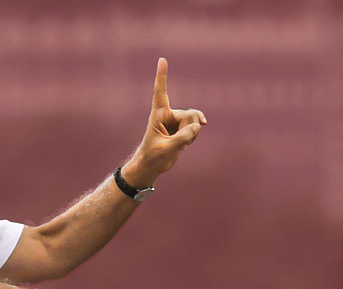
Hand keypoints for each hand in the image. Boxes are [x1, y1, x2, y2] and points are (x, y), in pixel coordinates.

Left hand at [123, 58, 206, 187]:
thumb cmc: (152, 156)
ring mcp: (176, 121)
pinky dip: (194, 135)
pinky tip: (187, 144)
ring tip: (182, 144)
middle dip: (191, 128)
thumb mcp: (166, 149)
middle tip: (183, 142)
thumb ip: (182, 138)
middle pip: (189, 114)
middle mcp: (167, 114)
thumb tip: (199, 126)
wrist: (152, 165)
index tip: (162, 59)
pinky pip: (196, 126)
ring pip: (195, 120)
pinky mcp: (183, 128)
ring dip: (192, 134)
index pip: (160, 92)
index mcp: (158, 114)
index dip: (162, 76)